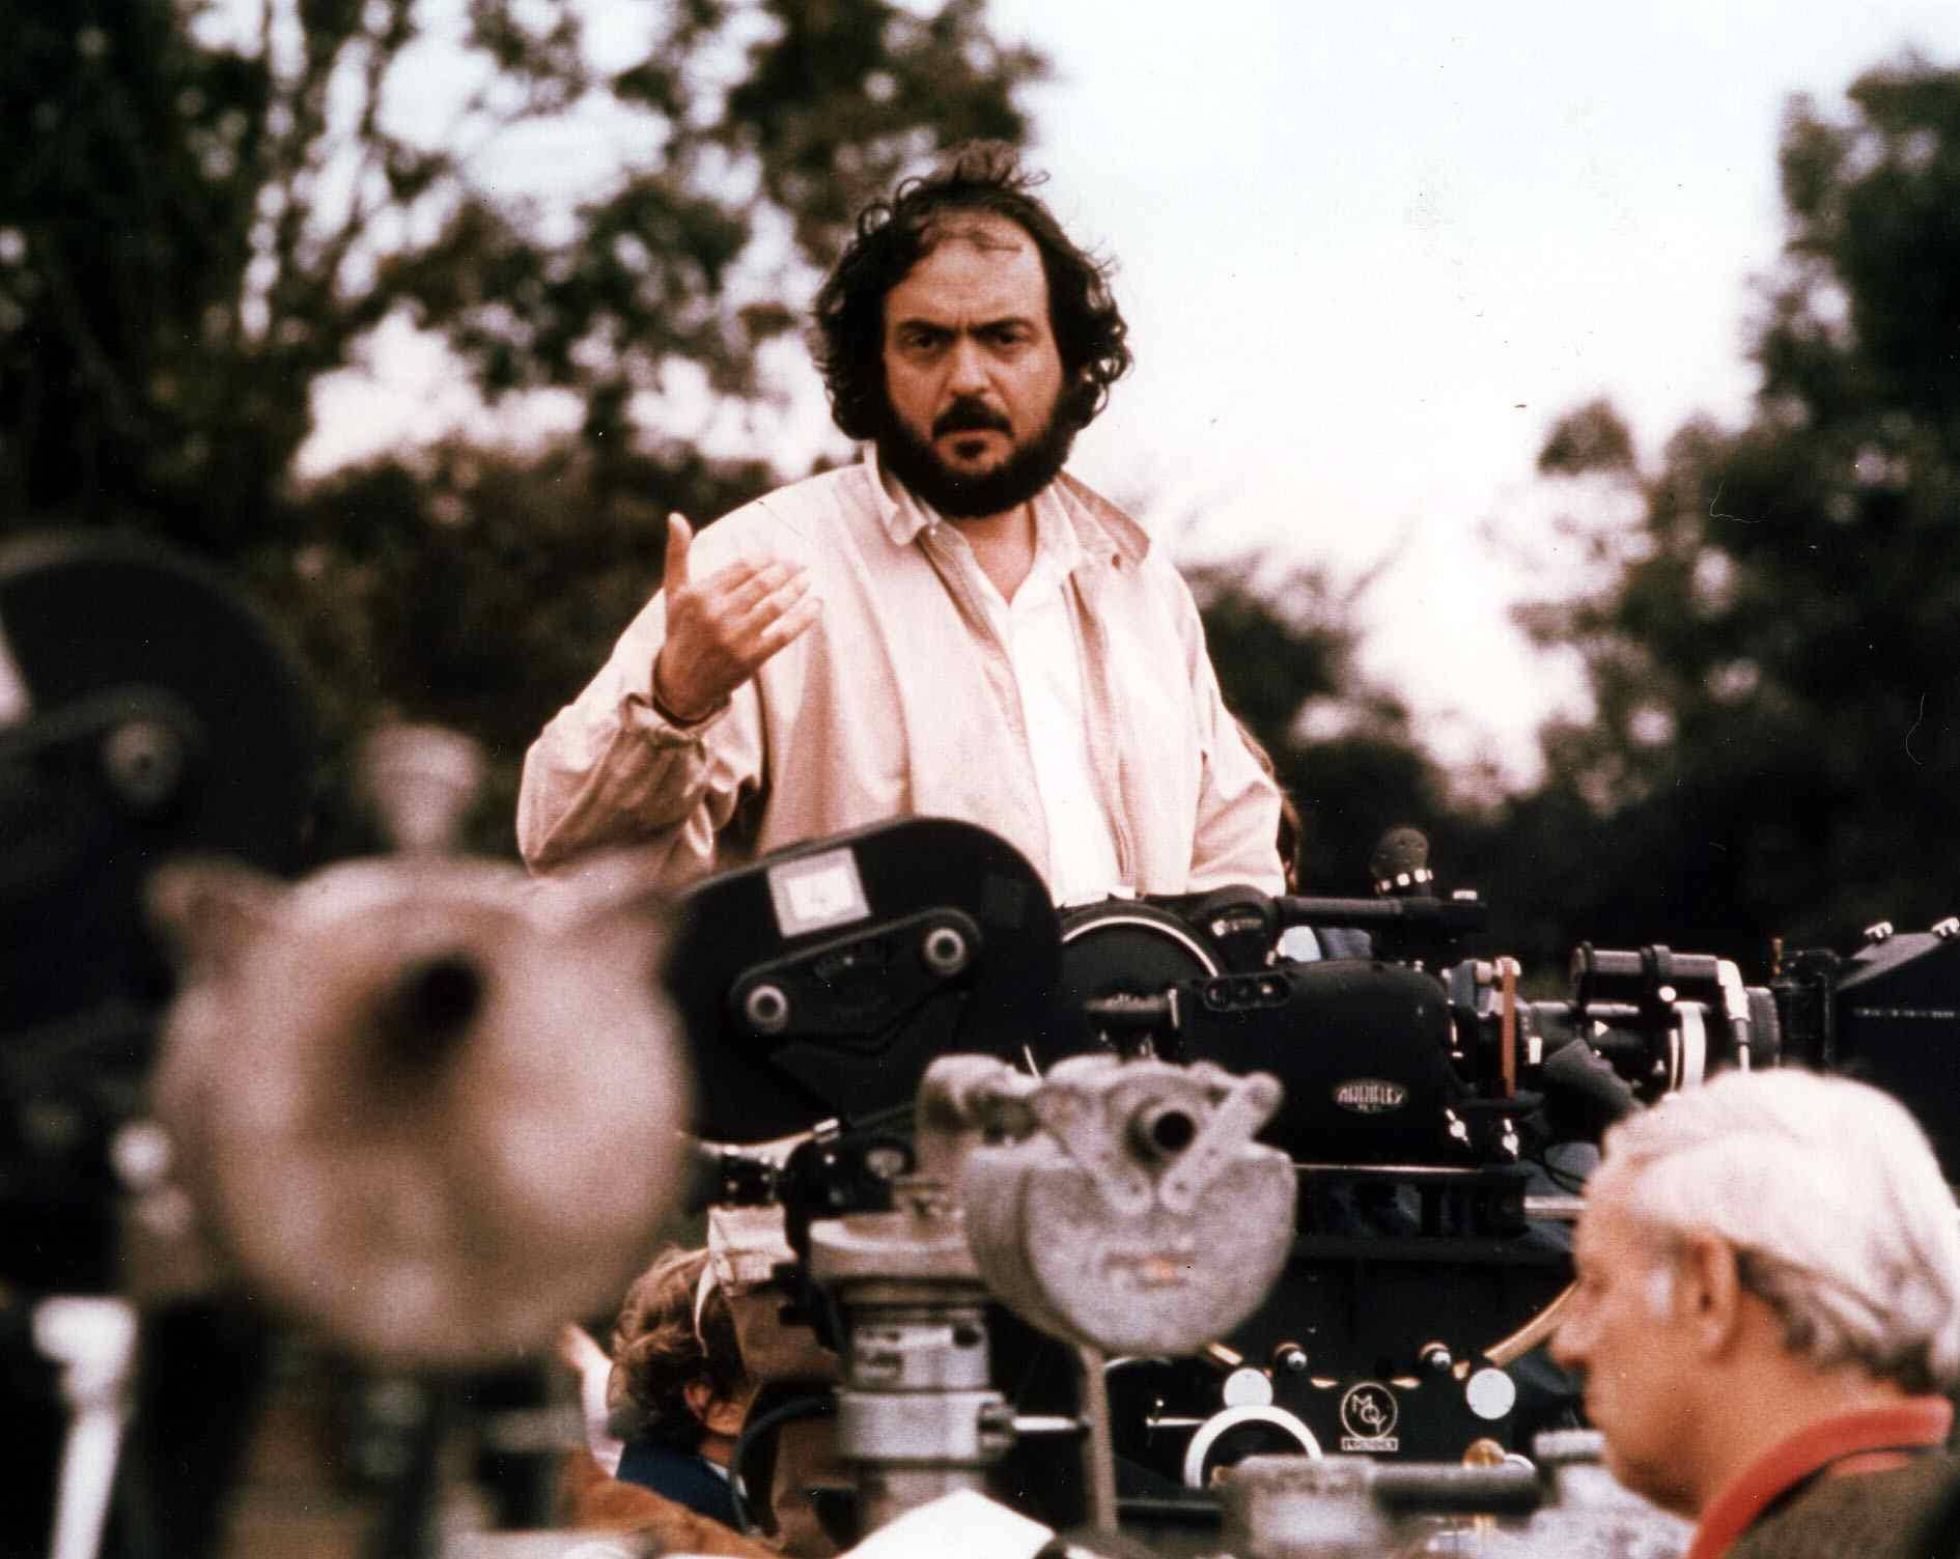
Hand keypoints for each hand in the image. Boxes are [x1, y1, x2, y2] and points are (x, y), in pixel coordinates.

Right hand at [652, 512, 819, 720]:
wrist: (681, 682)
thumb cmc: (681, 630)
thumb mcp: (674, 592)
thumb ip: (677, 553)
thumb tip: (675, 516)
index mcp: (700, 594)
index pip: (743, 566)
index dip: (766, 558)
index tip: (778, 556)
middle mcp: (716, 615)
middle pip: (762, 583)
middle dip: (786, 569)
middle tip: (800, 563)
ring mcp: (734, 638)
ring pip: (776, 605)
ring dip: (798, 588)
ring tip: (808, 578)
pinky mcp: (750, 658)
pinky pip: (784, 633)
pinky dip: (804, 618)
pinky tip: (816, 605)